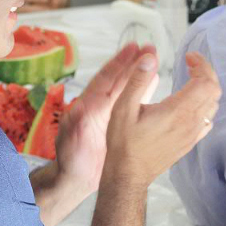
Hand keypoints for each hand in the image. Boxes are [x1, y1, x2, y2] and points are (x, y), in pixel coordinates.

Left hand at [54, 43, 157, 192]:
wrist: (76, 178)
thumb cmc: (69, 160)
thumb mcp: (70, 142)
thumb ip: (74, 125)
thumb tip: (78, 107)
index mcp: (89, 106)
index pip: (106, 79)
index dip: (118, 63)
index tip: (131, 47)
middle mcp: (101, 106)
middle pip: (120, 79)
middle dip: (134, 62)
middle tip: (149, 47)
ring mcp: (111, 114)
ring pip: (128, 89)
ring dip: (141, 73)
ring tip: (155, 58)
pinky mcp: (120, 125)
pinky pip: (134, 104)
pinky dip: (144, 91)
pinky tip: (155, 81)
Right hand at [104, 52, 220, 186]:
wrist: (129, 174)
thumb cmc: (124, 142)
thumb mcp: (123, 107)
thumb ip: (138, 80)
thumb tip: (150, 56)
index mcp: (177, 111)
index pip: (206, 82)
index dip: (201, 64)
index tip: (188, 56)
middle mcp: (190, 122)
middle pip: (214, 91)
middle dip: (205, 72)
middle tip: (190, 63)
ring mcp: (193, 134)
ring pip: (213, 105)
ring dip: (206, 87)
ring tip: (190, 78)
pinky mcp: (190, 143)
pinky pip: (208, 120)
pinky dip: (205, 104)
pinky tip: (190, 102)